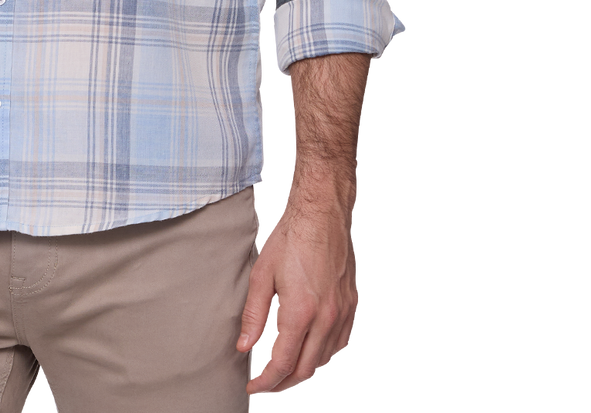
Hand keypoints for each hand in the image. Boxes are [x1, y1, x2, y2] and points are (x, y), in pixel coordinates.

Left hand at [236, 193, 360, 395]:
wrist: (323, 212)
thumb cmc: (291, 236)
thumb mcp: (262, 273)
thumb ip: (254, 315)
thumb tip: (244, 346)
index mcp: (300, 311)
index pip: (283, 363)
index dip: (266, 382)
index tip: (253, 387)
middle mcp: (327, 317)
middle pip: (306, 369)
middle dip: (284, 383)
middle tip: (266, 384)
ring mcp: (344, 313)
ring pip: (326, 360)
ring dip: (305, 371)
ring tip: (286, 371)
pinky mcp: (354, 305)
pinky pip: (342, 344)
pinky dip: (326, 356)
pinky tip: (313, 352)